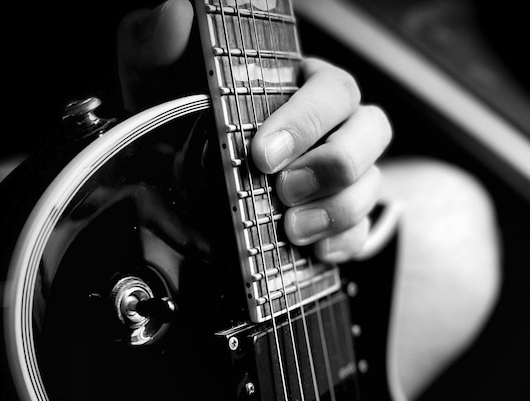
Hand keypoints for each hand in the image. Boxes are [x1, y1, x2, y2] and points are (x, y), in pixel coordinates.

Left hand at [117, 0, 392, 262]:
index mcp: (300, 87)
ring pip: (371, 184)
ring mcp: (343, 175)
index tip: (263, 155)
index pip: (332, 89)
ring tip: (290, 228)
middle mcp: (333, 126)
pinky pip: (362, 230)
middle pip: (372, 130)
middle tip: (284, 190)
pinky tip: (310, 248)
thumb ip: (157, 44)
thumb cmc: (179, 129)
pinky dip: (340, 243)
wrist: (181, 187)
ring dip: (334, 210)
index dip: (307, 122)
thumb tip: (174, 14)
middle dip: (332, 165)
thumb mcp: (158, 85)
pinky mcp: (341, 219)